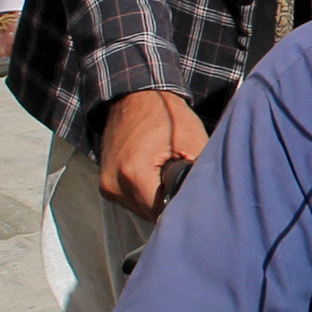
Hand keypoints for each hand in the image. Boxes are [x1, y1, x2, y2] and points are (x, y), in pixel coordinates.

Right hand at [98, 89, 207, 218]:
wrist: (136, 96)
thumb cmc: (167, 115)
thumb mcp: (193, 143)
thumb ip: (197, 178)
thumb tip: (206, 204)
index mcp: (134, 174)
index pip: (162, 213)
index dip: (181, 207)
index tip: (193, 196)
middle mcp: (114, 184)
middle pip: (150, 214)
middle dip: (169, 204)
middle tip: (183, 183)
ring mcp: (106, 185)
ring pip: (141, 210)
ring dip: (157, 200)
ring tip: (168, 176)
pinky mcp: (105, 184)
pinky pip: (132, 200)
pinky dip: (146, 193)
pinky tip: (156, 176)